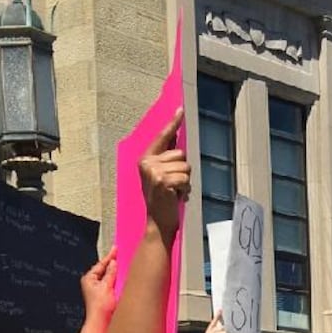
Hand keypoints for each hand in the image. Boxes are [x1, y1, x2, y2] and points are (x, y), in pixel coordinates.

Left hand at [80, 247, 118, 320]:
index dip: (109, 257)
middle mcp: (92, 283)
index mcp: (89, 279)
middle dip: (112, 264)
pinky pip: (111, 284)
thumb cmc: (99, 307)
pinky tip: (122, 278)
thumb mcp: (106, 286)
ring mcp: (98, 290)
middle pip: (104, 270)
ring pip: (109, 277)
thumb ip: (110, 273)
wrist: (101, 323)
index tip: (115, 249)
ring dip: (115, 272)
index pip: (100, 264)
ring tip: (123, 265)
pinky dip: (117, 280)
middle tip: (120, 255)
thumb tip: (113, 263)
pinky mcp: (105, 296)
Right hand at [139, 110, 190, 233]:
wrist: (158, 222)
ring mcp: (154, 172)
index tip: (181, 110)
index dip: (173, 123)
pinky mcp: (163, 181)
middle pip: (181, 154)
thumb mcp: (161, 175)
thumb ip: (167, 158)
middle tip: (173, 186)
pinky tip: (176, 197)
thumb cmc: (162, 199)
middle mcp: (147, 163)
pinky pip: (186, 178)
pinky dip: (185, 189)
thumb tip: (176, 137)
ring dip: (185, 182)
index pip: (163, 137)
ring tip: (174, 192)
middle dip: (183, 171)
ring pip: (186, 167)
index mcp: (145, 159)